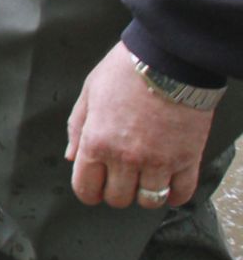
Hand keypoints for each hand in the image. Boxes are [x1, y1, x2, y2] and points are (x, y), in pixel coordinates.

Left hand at [66, 41, 214, 207]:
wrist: (169, 58)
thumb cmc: (126, 70)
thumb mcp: (90, 92)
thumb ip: (77, 127)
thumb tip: (72, 156)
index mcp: (96, 142)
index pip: (86, 190)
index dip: (89, 191)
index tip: (96, 186)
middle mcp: (125, 158)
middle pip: (118, 198)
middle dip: (117, 190)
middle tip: (123, 176)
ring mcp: (158, 161)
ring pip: (149, 200)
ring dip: (145, 193)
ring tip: (147, 178)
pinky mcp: (187, 158)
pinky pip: (181, 193)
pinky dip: (175, 194)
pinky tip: (170, 184)